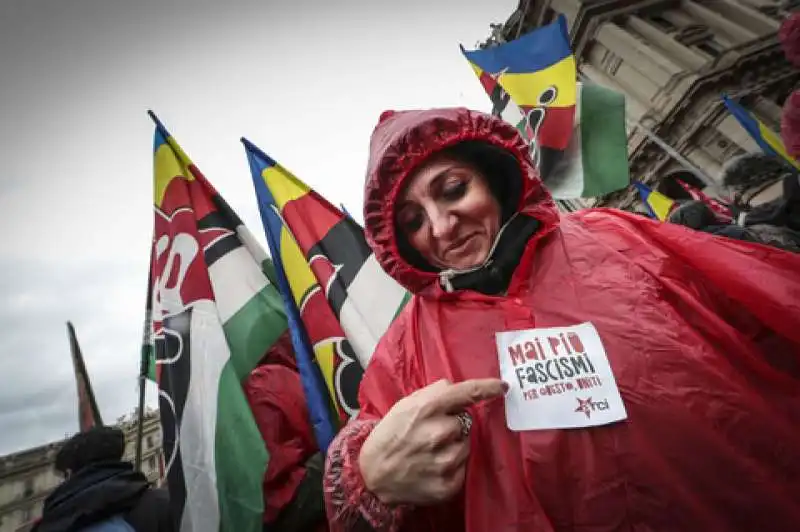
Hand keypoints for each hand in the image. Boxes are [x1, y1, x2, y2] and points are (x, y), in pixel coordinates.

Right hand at [359, 378, 505, 505]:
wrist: (372, 475)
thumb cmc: (390, 435)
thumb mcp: (404, 405)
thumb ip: (433, 393)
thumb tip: (456, 388)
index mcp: (427, 409)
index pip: (466, 393)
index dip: (487, 388)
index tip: (502, 386)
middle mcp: (439, 433)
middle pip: (464, 422)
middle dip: (453, 425)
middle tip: (431, 433)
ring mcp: (445, 461)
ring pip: (466, 445)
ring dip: (453, 446)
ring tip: (430, 452)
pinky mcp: (448, 485)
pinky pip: (463, 468)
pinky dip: (452, 467)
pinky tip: (432, 468)